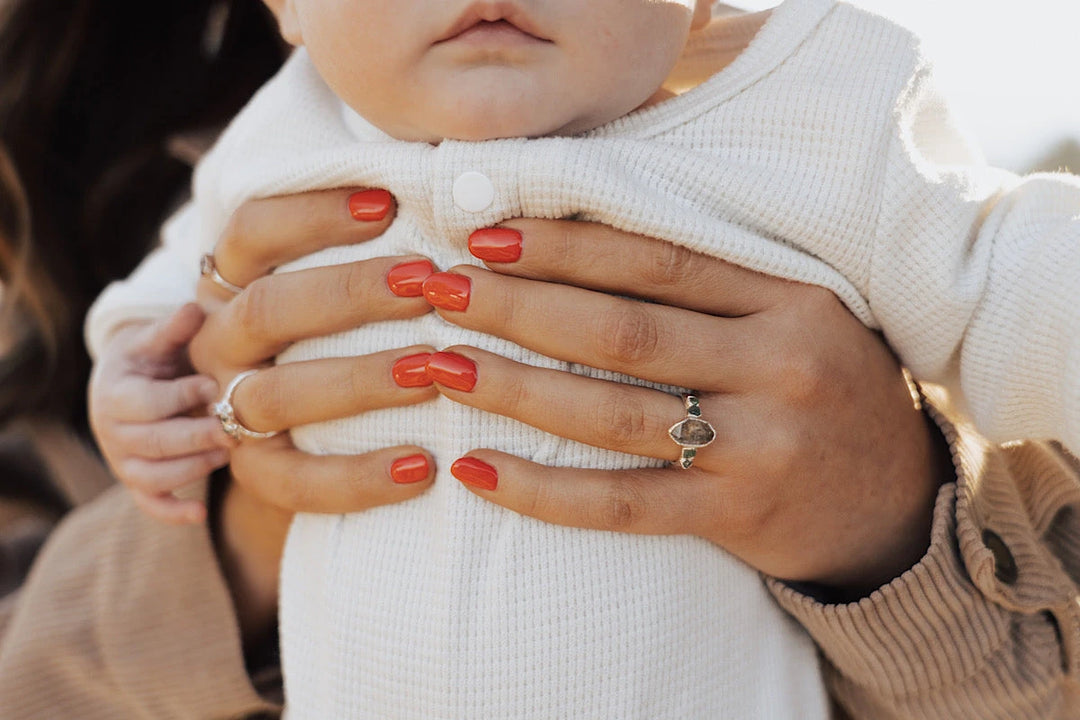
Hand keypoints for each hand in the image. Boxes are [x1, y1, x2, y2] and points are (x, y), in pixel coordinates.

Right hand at [89, 303, 229, 523]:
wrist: (127, 382)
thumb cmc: (151, 357)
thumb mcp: (156, 338)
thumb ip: (173, 329)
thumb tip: (193, 309)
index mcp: (114, 392)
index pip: (146, 402)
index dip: (180, 396)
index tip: (214, 386)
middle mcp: (111, 430)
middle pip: (152, 442)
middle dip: (195, 437)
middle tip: (232, 430)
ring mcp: (121, 460)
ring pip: (151, 476)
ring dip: (191, 469)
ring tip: (226, 453)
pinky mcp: (135, 481)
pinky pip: (149, 503)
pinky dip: (172, 513)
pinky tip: (200, 515)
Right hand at [186, 187, 439, 641]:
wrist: (307, 430)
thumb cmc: (346, 328)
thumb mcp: (342, 282)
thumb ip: (378, 244)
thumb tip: (460, 204)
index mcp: (232, 280)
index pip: (253, 230)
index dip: (313, 213)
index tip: (387, 203)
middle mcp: (220, 340)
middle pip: (267, 308)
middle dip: (351, 292)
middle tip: (429, 283)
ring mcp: (228, 408)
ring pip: (278, 395)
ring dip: (360, 379)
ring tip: (435, 371)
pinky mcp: (255, 473)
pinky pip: (297, 482)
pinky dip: (359, 477)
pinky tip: (423, 467)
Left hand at [424, 221, 951, 595]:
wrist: (898, 504)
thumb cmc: (826, 392)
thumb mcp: (791, 317)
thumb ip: (711, 284)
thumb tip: (579, 242)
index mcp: (788, 299)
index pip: (657, 260)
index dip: (565, 246)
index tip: (485, 233)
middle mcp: (778, 364)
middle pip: (622, 330)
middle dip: (518, 306)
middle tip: (438, 289)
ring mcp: (760, 445)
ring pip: (613, 411)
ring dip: (514, 386)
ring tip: (439, 365)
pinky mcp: (739, 516)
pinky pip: (623, 503)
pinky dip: (545, 490)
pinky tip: (477, 471)